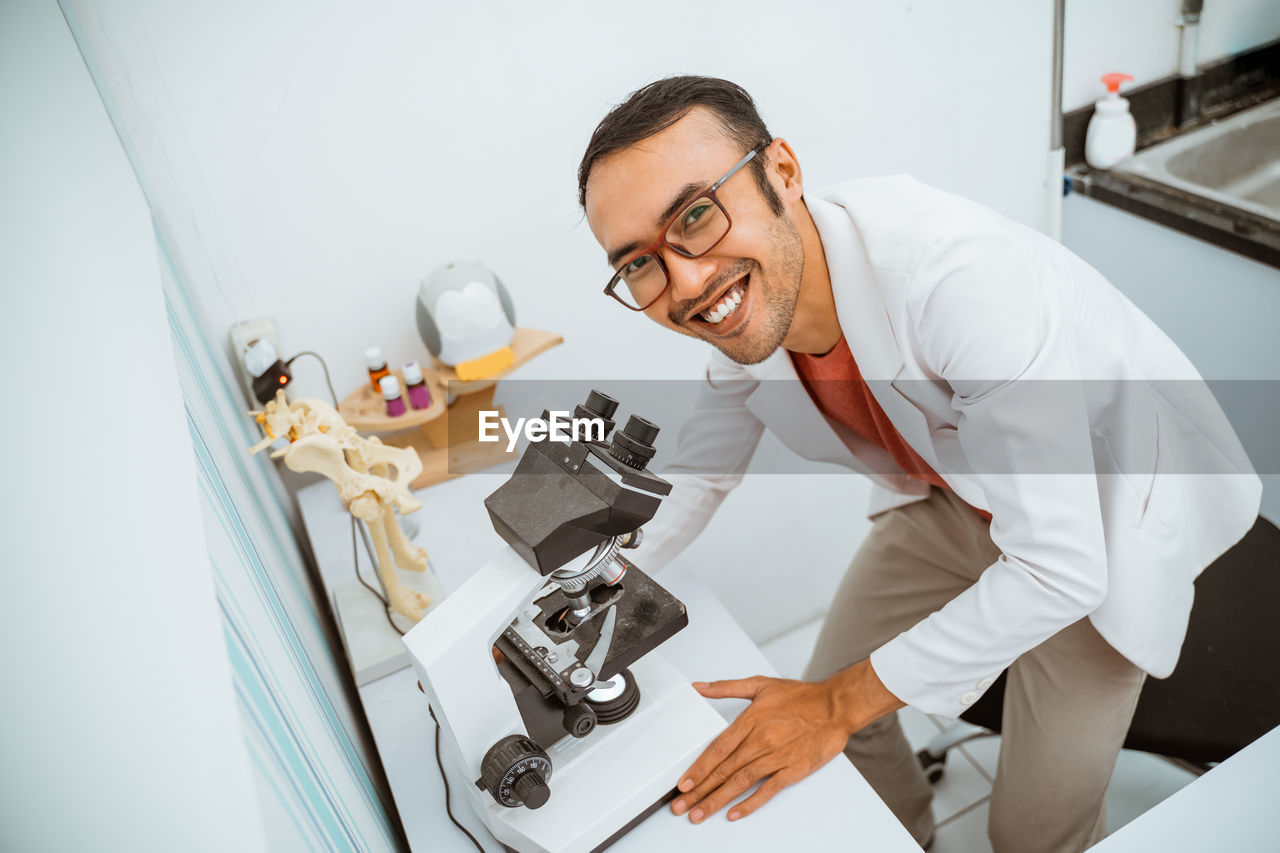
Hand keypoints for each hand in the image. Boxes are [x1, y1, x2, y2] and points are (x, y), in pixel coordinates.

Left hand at [672, 659, 902, 822]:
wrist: (835, 707)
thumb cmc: (800, 696)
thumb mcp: (760, 684)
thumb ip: (726, 687)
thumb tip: (699, 687)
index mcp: (751, 720)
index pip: (717, 749)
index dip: (698, 768)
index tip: (683, 784)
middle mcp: (761, 740)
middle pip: (724, 770)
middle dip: (700, 791)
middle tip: (680, 806)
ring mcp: (777, 757)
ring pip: (741, 782)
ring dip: (717, 800)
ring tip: (699, 814)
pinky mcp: (793, 770)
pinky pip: (767, 790)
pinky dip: (750, 803)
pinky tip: (734, 813)